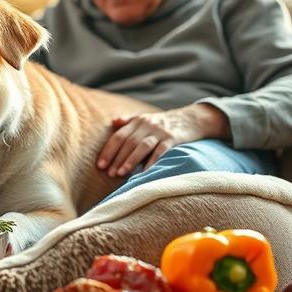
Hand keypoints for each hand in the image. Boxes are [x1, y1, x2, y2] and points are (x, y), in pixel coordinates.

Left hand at [96, 104, 229, 177]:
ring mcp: (160, 131)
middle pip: (128, 142)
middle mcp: (146, 125)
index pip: (118, 136)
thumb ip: (129, 120)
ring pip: (142, 146)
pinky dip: (152, 161)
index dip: (108, 150)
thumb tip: (113, 121)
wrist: (191, 118)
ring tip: (121, 173)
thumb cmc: (163, 123)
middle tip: (109, 174)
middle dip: (117, 158)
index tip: (100, 165)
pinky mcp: (173, 138)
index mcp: (137, 121)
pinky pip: (161, 150)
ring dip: (130, 160)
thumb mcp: (145, 119)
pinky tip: (145, 172)